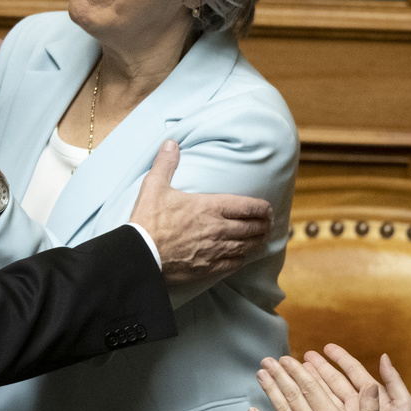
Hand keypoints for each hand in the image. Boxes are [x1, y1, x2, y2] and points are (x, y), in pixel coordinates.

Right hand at [128, 141, 271, 283]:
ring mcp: (215, 249)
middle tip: (269, 224)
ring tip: (262, 239)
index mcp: (209, 206)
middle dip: (263, 225)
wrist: (141, 253)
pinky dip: (240, 259)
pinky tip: (241, 257)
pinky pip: (232, 264)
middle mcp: (218, 228)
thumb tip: (170, 143)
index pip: (247, 207)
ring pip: (246, 246)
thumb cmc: (148, 220)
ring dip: (256, 242)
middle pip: (251, 227)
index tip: (267, 209)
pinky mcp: (208, 267)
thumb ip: (165, 163)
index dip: (262, 208)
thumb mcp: (154, 186)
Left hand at [249, 355, 379, 410]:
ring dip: (270, 389)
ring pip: (281, 408)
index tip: (288, 359)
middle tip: (268, 360)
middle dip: (279, 374)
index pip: (310, 388)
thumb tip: (370, 386)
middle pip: (292, 394)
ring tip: (260, 374)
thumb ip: (370, 410)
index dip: (297, 371)